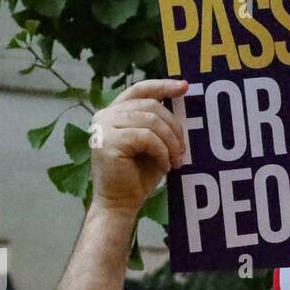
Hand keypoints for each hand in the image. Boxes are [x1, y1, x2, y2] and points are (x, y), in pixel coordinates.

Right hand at [89, 79, 188, 216]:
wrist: (120, 204)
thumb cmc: (137, 177)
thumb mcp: (152, 145)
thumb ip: (158, 125)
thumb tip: (180, 105)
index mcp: (115, 112)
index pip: (140, 90)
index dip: (162, 86)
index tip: (185, 87)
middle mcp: (106, 115)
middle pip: (151, 106)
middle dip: (174, 127)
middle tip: (183, 150)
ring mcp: (104, 126)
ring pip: (151, 121)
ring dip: (170, 142)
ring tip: (176, 161)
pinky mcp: (108, 141)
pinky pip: (147, 137)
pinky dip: (162, 152)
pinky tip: (165, 166)